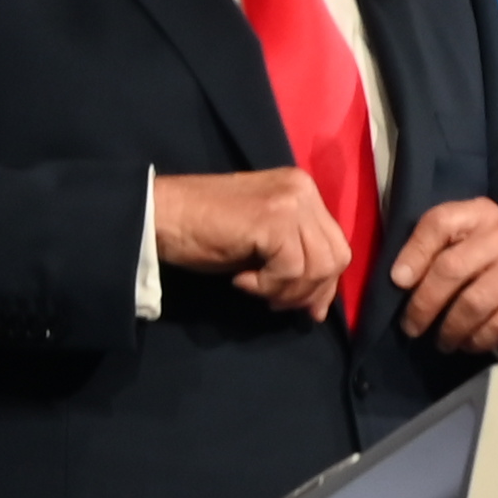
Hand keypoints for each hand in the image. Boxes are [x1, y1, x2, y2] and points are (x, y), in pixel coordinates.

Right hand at [156, 167, 348, 322]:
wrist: (161, 214)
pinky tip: (241, 280)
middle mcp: (303, 189)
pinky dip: (267, 286)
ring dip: (286, 291)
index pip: (336, 245)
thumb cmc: (204, 230)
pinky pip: (291, 270)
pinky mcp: (274, 219)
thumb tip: (319, 308)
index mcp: (303, 190)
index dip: (324, 283)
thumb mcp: (262, 245)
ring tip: (254, 289)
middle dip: (310, 291)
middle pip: (336, 257)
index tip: (304, 308)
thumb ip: (296, 262)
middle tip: (276, 303)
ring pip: (318, 267)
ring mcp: (290, 202)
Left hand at [389, 196, 497, 364]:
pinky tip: (469, 343)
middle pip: (452, 266)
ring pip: (473, 302)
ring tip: (441, 341)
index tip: (398, 282)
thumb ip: (432, 255)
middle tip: (411, 327)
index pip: (440, 222)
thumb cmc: (486, 277)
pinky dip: (476, 339)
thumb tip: (399, 279)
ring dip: (449, 329)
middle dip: (424, 303)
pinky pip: (497, 325)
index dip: (414, 252)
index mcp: (481, 213)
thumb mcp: (460, 254)